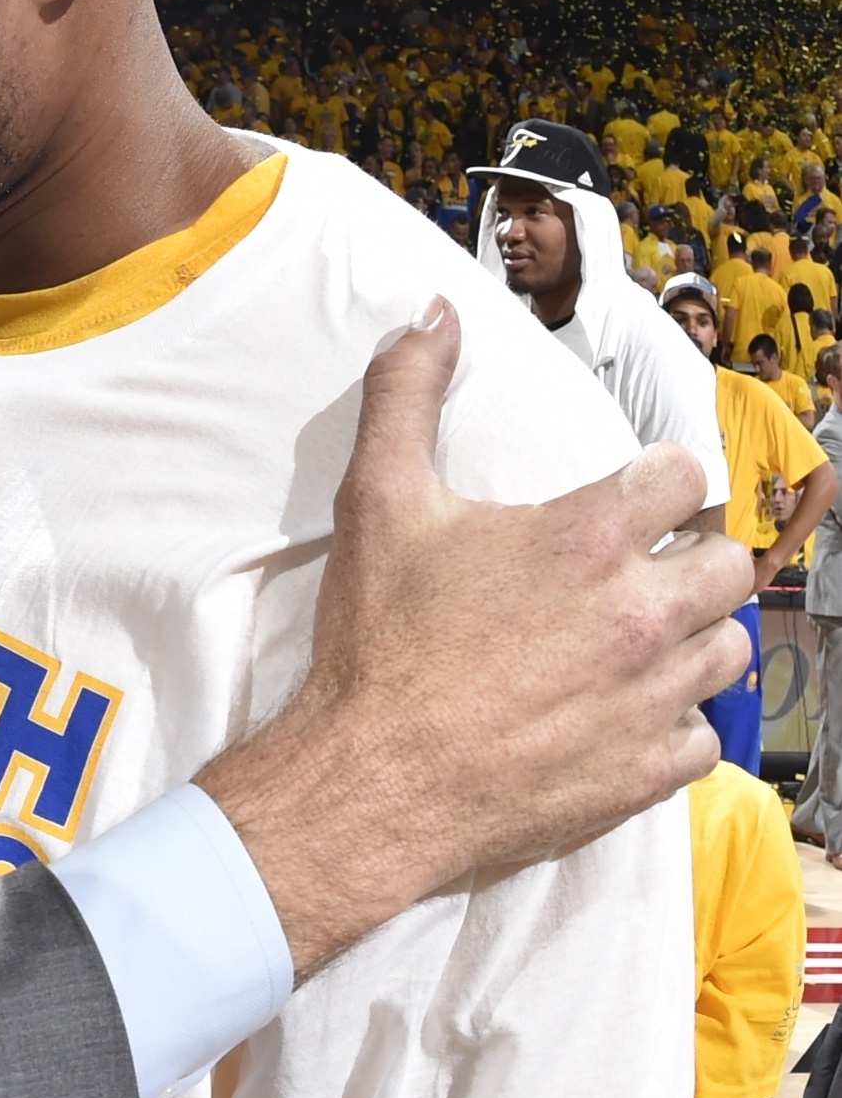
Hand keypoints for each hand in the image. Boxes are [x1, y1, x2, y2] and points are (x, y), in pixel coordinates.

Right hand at [198, 300, 753, 978]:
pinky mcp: (647, 770)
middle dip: (685, 559)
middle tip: (627, 575)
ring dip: (688, 639)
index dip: (653, 481)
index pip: (683, 475)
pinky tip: (616, 717)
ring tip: (628, 644)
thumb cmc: (378, 643)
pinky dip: (669, 726)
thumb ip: (407, 397)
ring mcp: (654, 697)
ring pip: (727, 649)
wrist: (370, 781)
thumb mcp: (378, 502)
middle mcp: (643, 612)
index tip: (626, 500)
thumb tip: (432, 316)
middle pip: (727, 562)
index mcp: (591, 537)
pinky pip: (701, 737)